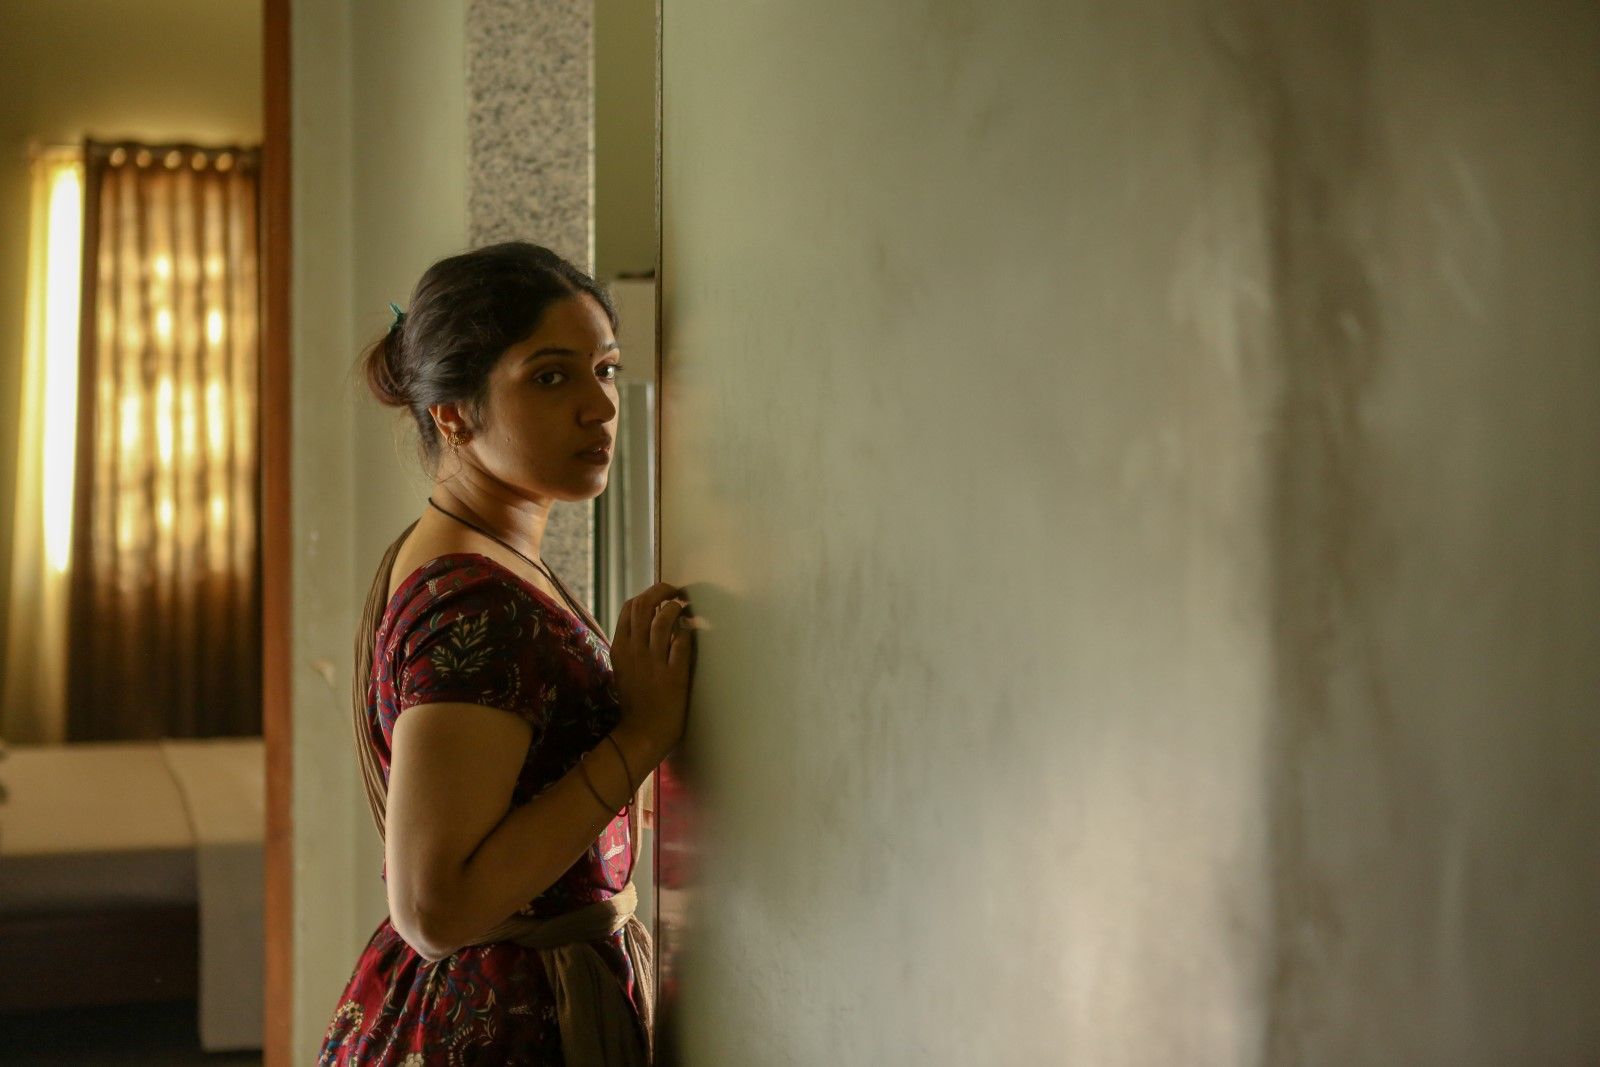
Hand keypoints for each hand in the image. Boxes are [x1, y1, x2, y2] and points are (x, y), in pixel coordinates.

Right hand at [610, 581, 694, 765]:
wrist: (643, 732)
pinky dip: (688, 630)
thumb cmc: (636, 701)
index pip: (629, 607)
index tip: (662, 595)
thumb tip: (646, 622)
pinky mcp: (673, 675)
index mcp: (620, 648)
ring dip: (676, 608)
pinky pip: (681, 642)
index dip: (647, 594)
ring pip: (662, 619)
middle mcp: (634, 651)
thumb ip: (631, 645)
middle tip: (678, 592)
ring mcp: (653, 662)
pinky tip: (692, 629)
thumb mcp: (623, 668)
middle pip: (644, 605)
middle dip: (663, 591)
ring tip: (686, 608)